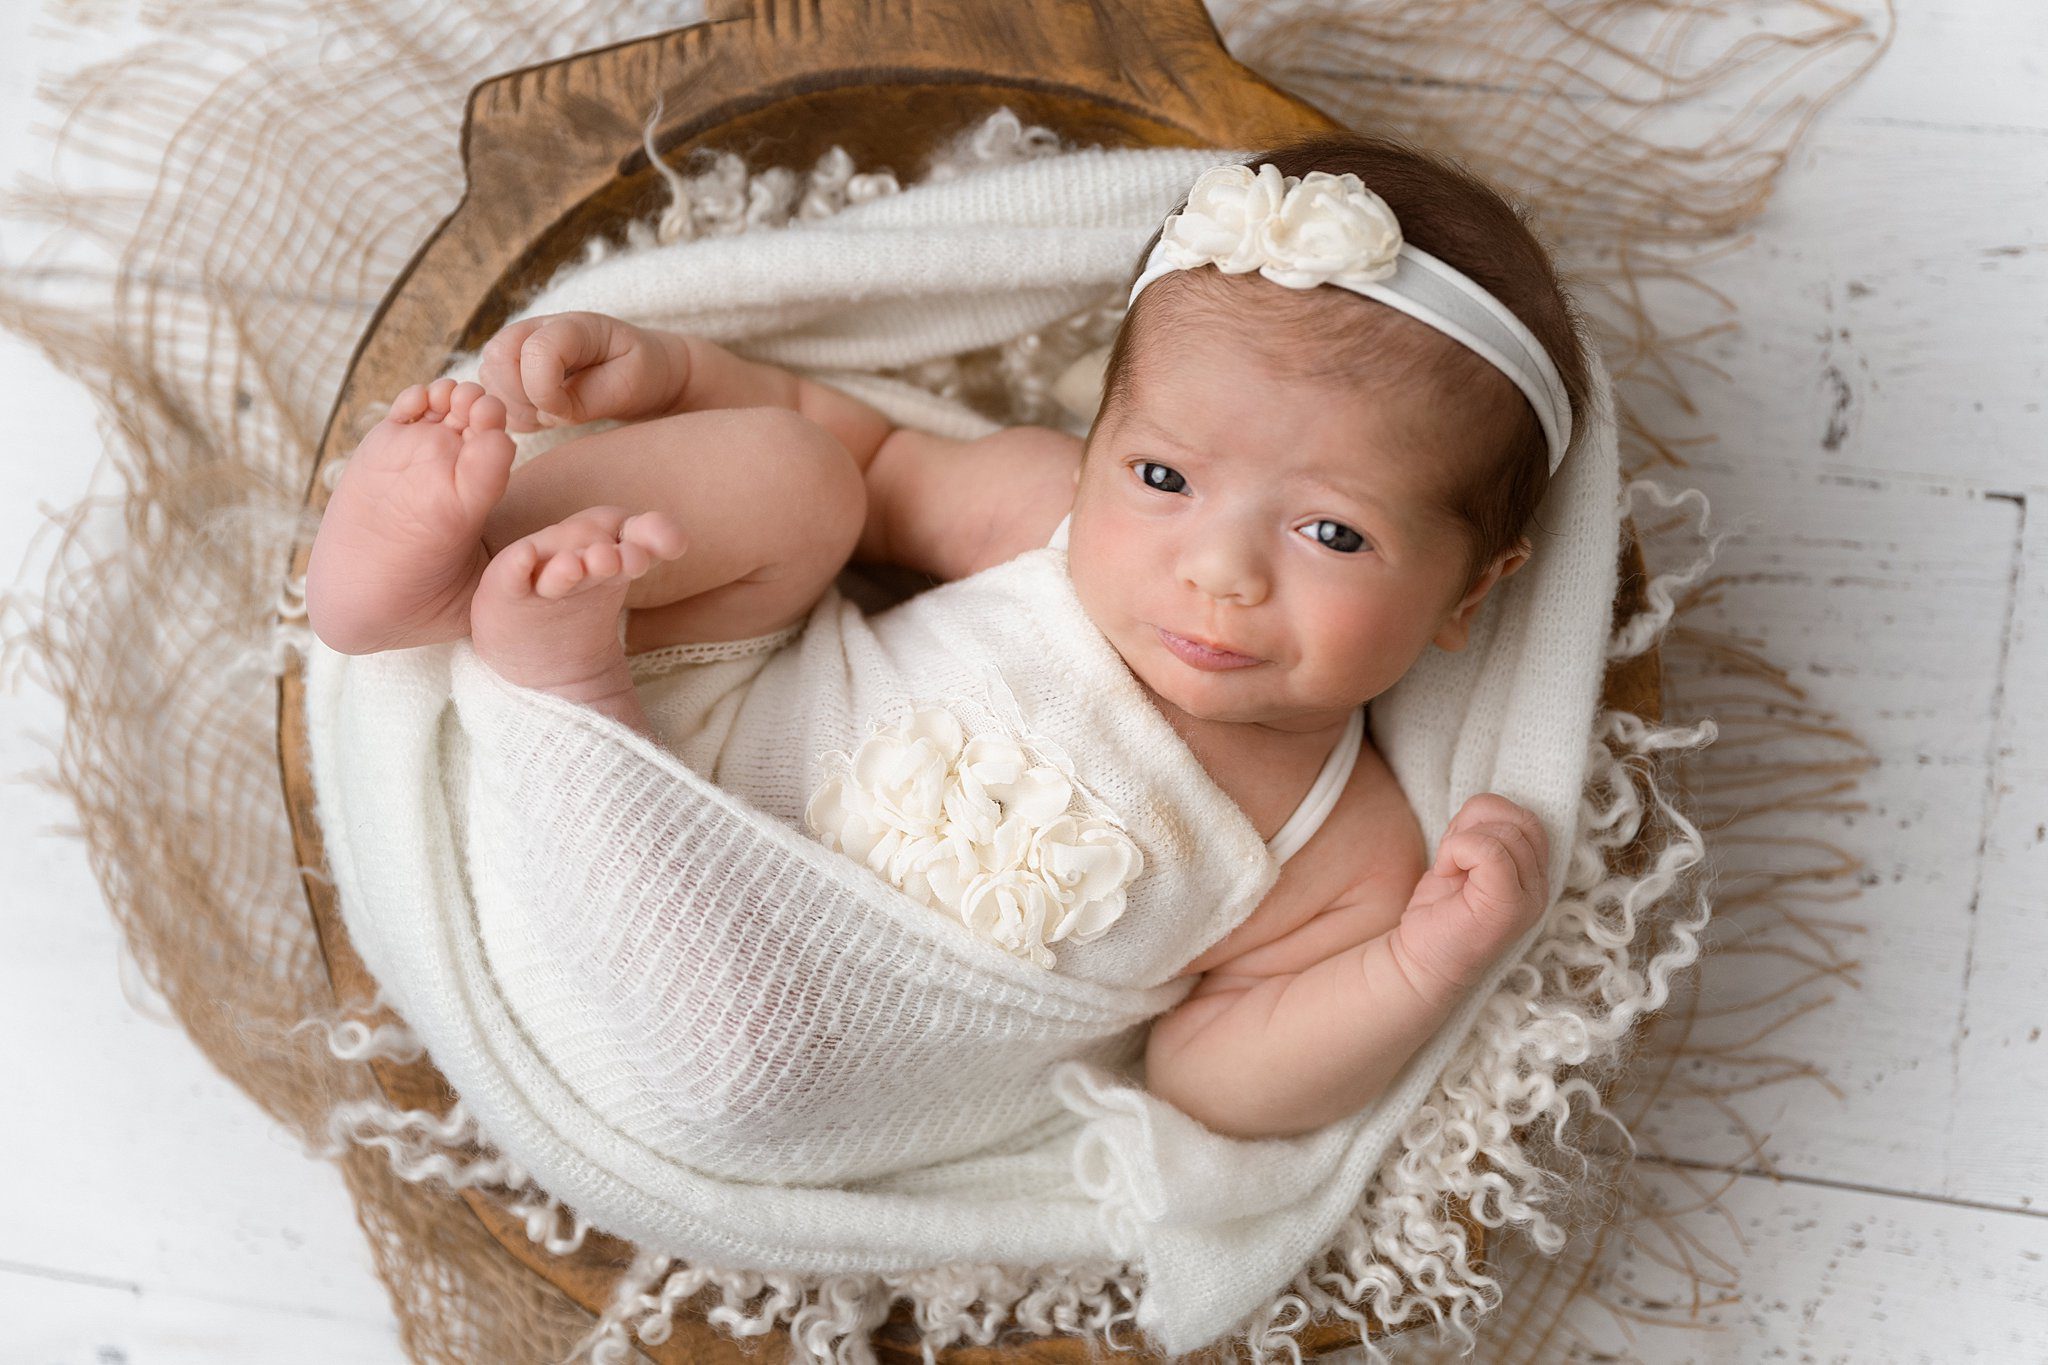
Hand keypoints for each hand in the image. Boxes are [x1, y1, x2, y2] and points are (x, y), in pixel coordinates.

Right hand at [477, 311, 676, 431]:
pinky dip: (516, 416)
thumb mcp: (629, 383)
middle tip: (558, 412)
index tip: (570, 412)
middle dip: (523, 399)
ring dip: (519, 409)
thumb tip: (548, 410)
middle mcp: (539, 329)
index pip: (534, 350)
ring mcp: (521, 348)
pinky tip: (547, 414)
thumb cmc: (641, 374)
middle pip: (496, 359)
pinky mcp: (512, 371)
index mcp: (573, 325)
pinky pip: (495, 398)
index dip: (545, 391)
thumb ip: (588, 398)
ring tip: (557, 412)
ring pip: (489, 380)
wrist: (644, 373)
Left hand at [1390, 793, 1549, 999]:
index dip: (1485, 818)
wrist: (1418, 963)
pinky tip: (1447, 874)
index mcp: (1534, 874)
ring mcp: (1528, 900)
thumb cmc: (1438, 911)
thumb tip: (1488, 805)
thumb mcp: (1463, 856)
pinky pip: (1490, 850)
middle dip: (1475, 825)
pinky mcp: (1507, 908)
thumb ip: (1482, 831)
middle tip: (1453, 859)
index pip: (1525, 818)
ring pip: (1505, 832)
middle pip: (1520, 819)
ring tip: (1452, 870)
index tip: (1459, 848)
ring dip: (1463, 841)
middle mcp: (1540, 887)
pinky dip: (1458, 850)